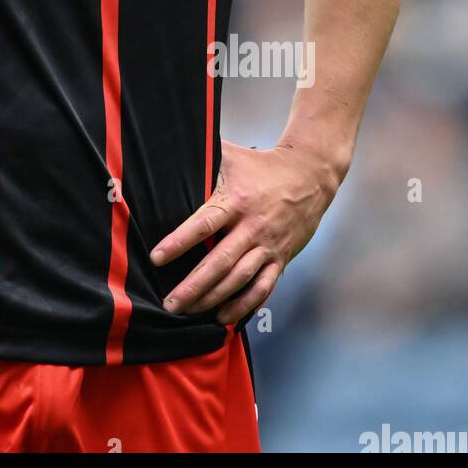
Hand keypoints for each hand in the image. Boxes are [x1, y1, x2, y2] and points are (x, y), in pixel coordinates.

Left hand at [148, 138, 341, 324]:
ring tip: (189, 312)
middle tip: (170, 302)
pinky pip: (262, 287)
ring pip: (239, 279)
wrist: (310, 177)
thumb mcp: (232, 155)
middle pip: (220, 262)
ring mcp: (268, 246)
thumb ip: (204, 156)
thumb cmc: (263, 166)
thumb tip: (170, 151)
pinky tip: (224, 316)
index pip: (204, 225)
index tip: (157, 258)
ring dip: (213, 298)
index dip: (179, 242)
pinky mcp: (280, 258)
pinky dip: (244, 305)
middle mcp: (252, 227)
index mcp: (236, 201)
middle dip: (193, 285)